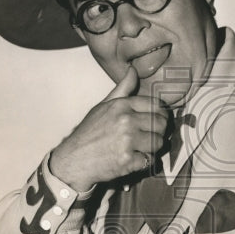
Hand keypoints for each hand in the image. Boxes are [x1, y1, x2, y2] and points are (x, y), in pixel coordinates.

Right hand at [49, 70, 168, 191]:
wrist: (73, 159)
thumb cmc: (88, 133)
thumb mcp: (102, 106)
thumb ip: (122, 89)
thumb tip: (133, 70)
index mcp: (121, 105)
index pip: (156, 105)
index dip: (161, 114)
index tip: (156, 122)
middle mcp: (126, 120)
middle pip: (161, 124)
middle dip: (158, 132)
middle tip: (149, 138)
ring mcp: (128, 141)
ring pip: (159, 143)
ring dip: (152, 148)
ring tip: (140, 149)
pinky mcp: (128, 160)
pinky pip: (150, 160)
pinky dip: (144, 162)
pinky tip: (133, 160)